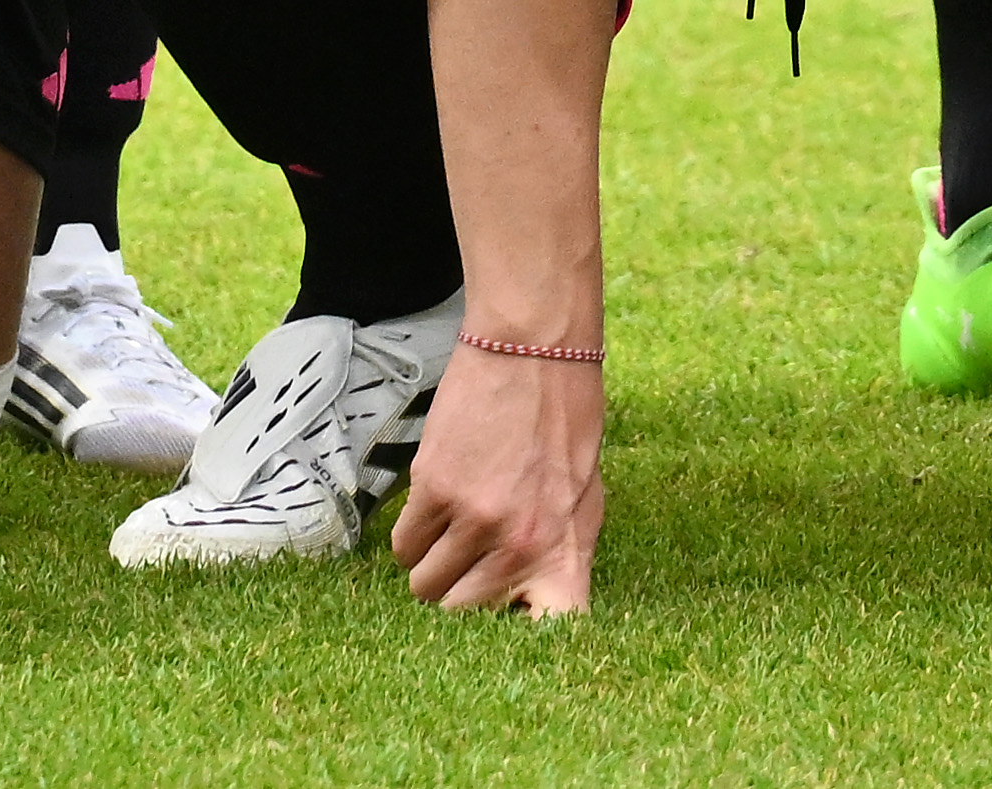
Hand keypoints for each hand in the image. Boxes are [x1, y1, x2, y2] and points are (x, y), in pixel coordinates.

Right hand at [387, 333, 602, 613]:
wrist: (534, 348)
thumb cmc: (567, 418)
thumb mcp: (587, 495)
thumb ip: (561, 552)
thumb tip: (535, 598)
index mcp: (564, 551)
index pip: (544, 633)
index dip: (519, 642)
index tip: (502, 631)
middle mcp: (518, 547)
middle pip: (461, 615)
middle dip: (458, 596)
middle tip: (464, 567)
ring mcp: (473, 521)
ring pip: (424, 585)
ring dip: (430, 567)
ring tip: (448, 532)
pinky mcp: (433, 491)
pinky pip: (404, 546)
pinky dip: (412, 537)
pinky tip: (433, 507)